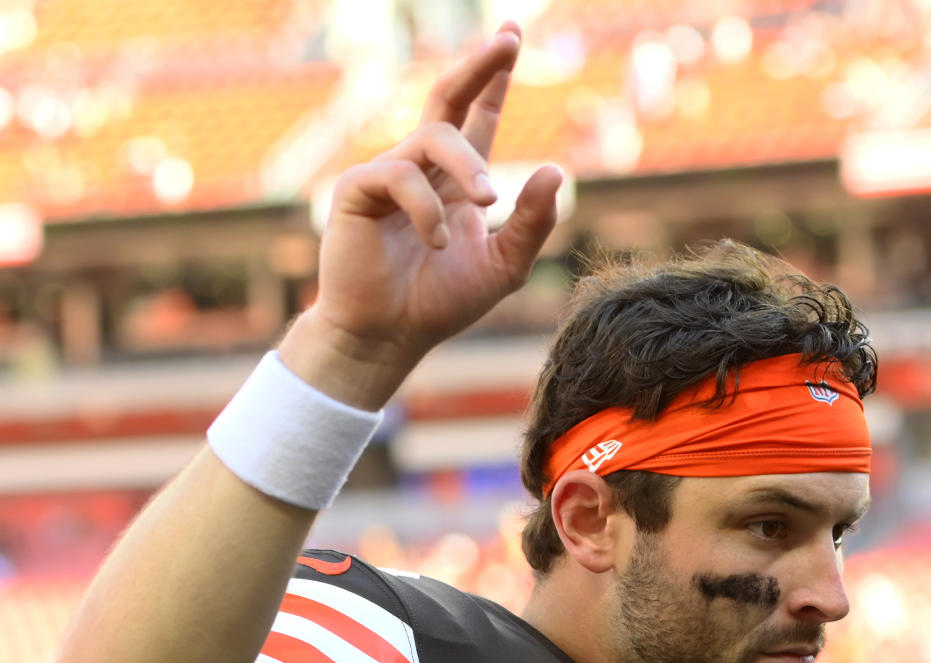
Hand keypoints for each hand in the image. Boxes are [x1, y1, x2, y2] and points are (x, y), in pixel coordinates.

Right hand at [283, 23, 561, 405]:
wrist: (388, 337)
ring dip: (470, 167)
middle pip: (448, 99)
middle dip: (479, 67)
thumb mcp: (502, 267)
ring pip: (433, 138)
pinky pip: (400, 175)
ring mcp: (387, 176)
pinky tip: (437, 243)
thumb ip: (532, 224)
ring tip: (488, 203)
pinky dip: (426, 209)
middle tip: (509, 40)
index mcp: (454, 183)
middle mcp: (420, 170)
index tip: (511, 38)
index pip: (477, 119)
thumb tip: (555, 169)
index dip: (493, 81)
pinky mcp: (357, 190)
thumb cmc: (437, 305)